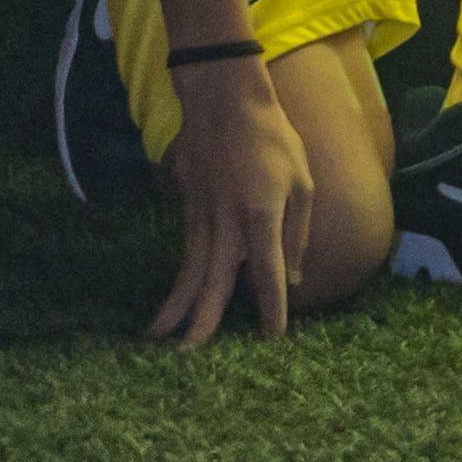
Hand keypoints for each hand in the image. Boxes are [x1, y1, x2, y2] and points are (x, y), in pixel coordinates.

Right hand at [152, 56, 313, 342]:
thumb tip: (292, 278)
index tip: (272, 339)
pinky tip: (175, 300)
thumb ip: (297, 232)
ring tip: (159, 339)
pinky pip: (187, 254)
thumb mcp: (302, 182)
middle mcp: (228, 224)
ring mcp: (202, 218)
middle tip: (190, 358)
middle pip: (214, 283)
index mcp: (262, 217)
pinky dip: (179, 281)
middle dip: (203, 321)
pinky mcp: (187, 211)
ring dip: (176, 307)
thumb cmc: (273, 139)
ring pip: (190, 272)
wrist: (224, 103)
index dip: (270, 309)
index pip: (267, 274)